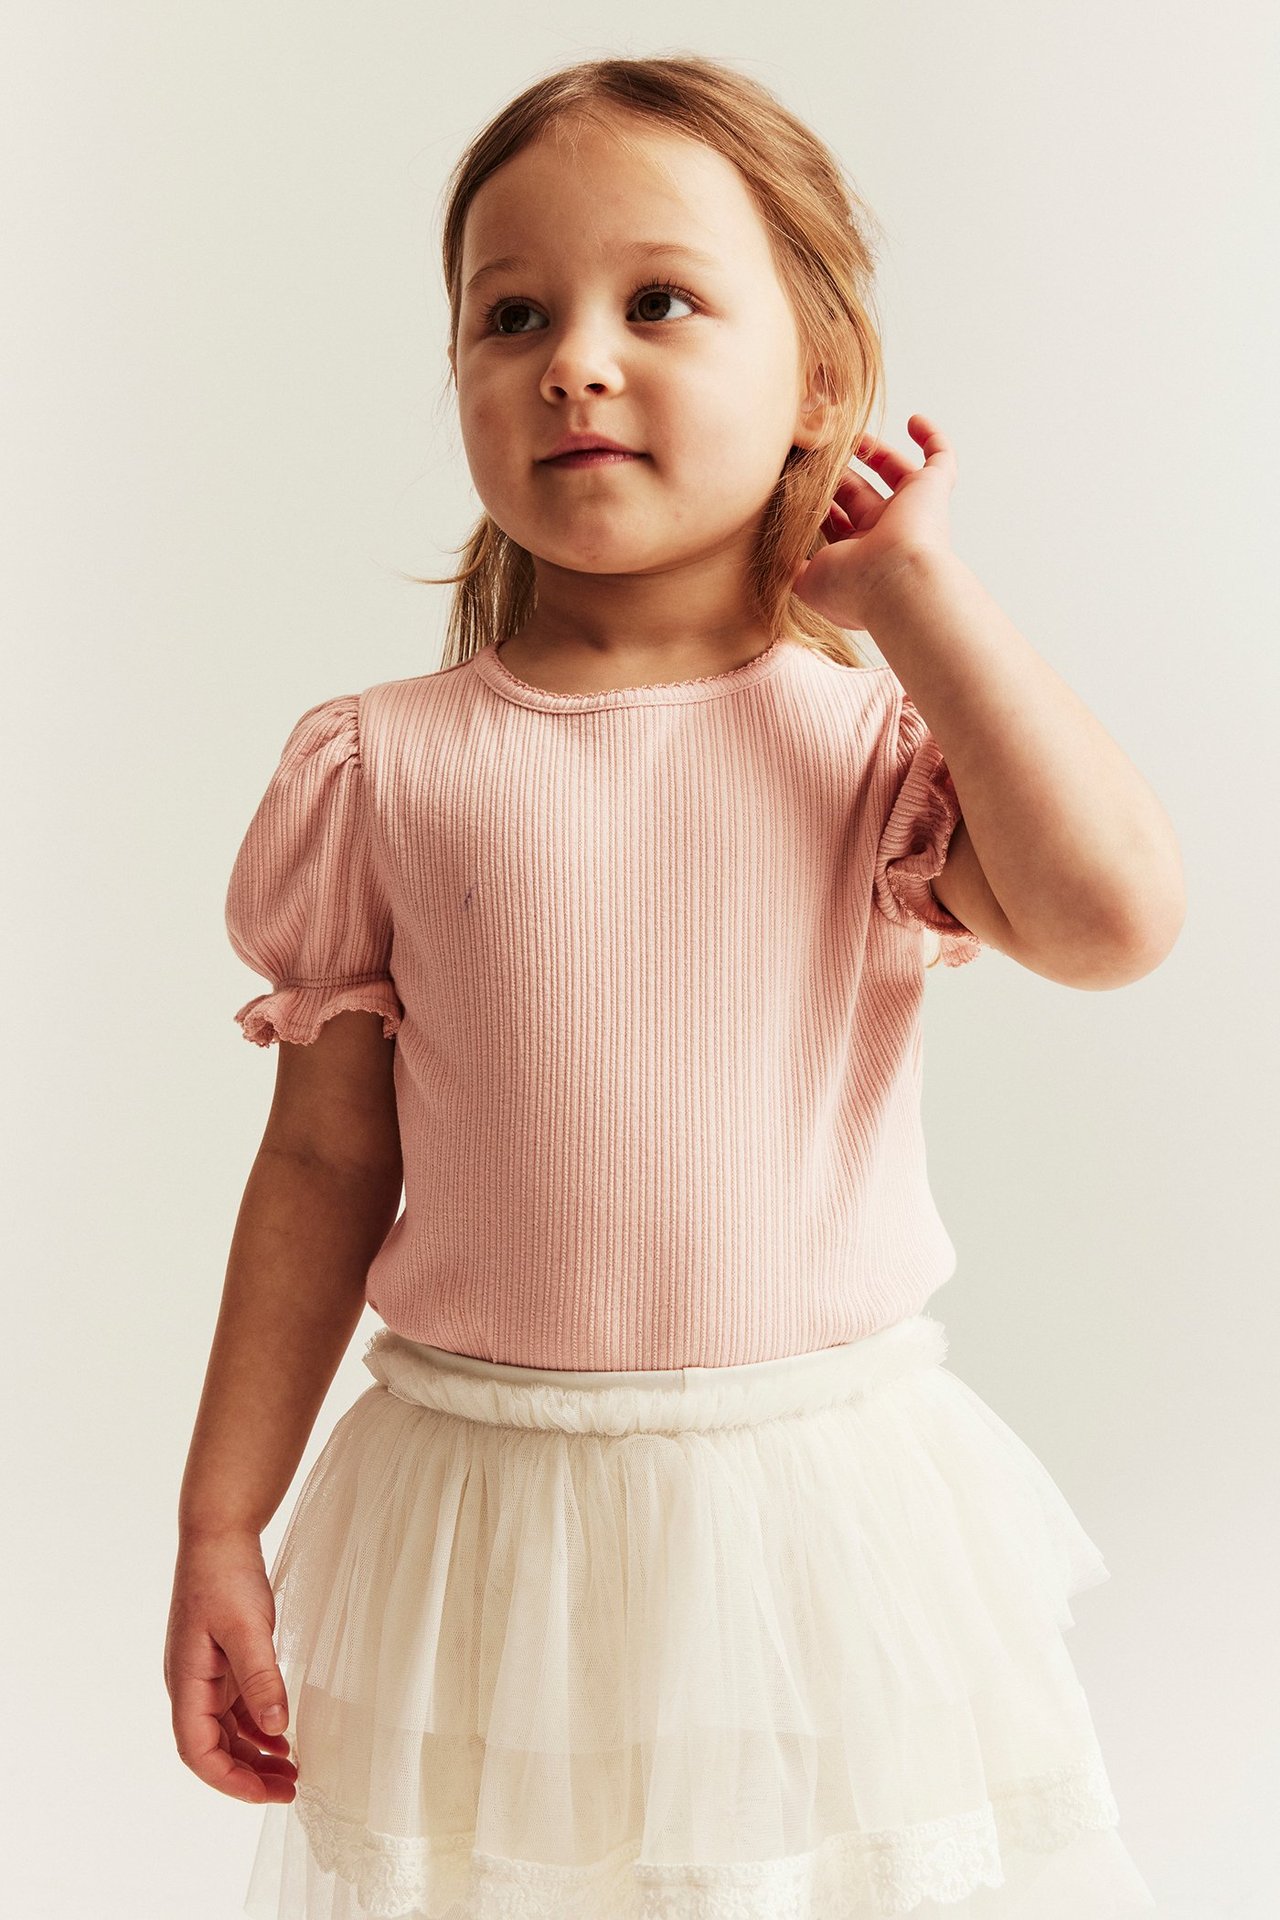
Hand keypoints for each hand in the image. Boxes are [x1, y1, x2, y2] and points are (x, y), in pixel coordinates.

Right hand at [165, 1528, 297, 1802]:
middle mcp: (190, 1685)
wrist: (219, 1532)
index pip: (199, 1752)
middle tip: (290, 1788)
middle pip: (213, 1748)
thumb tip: (276, 1730)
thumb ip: (260, 1679)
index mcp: (186, 1682)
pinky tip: (282, 1734)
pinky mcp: (221, 1660)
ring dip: (254, 1753)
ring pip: (225, 1731)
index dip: (231, 1780)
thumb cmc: (225, 1575)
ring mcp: (205, 1673)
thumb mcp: (247, 1627)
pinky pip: (235, 1707)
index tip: (268, 1793)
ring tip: (291, 1769)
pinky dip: (257, 1725)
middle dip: (248, 1774)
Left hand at [791, 413, 957, 630]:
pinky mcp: (933, 489)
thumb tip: (777, 553)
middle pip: (860, 493)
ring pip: (894, 472)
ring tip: (849, 434)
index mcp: (858, 555)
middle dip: (839, 473)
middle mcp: (885, 532)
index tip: (797, 480)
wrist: (897, 584)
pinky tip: (914, 420)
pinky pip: (941, 457)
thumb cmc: (852, 586)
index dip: (820, 502)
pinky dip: (931, 437)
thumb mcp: (806, 581)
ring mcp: (911, 511)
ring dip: (874, 452)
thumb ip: (789, 565)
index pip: (837, 522)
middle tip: (815, 452)